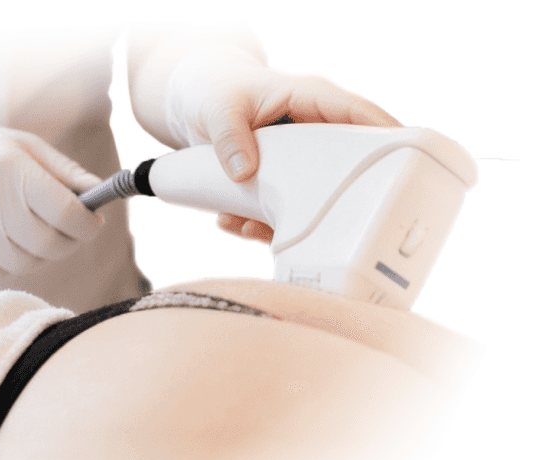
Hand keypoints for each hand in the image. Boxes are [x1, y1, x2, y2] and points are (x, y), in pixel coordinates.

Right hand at [0, 104, 103, 282]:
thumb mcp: (20, 145)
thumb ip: (65, 172)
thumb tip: (101, 196)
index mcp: (11, 170)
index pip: (69, 214)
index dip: (88, 224)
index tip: (92, 223)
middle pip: (50, 245)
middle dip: (68, 242)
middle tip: (67, 231)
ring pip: (25, 263)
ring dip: (37, 253)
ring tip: (28, 231)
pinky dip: (8, 262)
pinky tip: (1, 240)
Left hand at [165, 44, 401, 242]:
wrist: (197, 103)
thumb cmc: (216, 92)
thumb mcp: (219, 109)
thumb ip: (230, 137)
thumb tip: (244, 172)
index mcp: (313, 100)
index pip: (362, 117)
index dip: (387, 142)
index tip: (403, 171)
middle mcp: (315, 131)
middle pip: (345, 169)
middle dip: (332, 202)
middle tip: (316, 225)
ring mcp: (302, 161)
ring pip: (312, 200)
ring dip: (285, 222)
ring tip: (248, 227)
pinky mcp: (283, 183)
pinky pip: (282, 212)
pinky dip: (259, 225)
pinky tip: (233, 223)